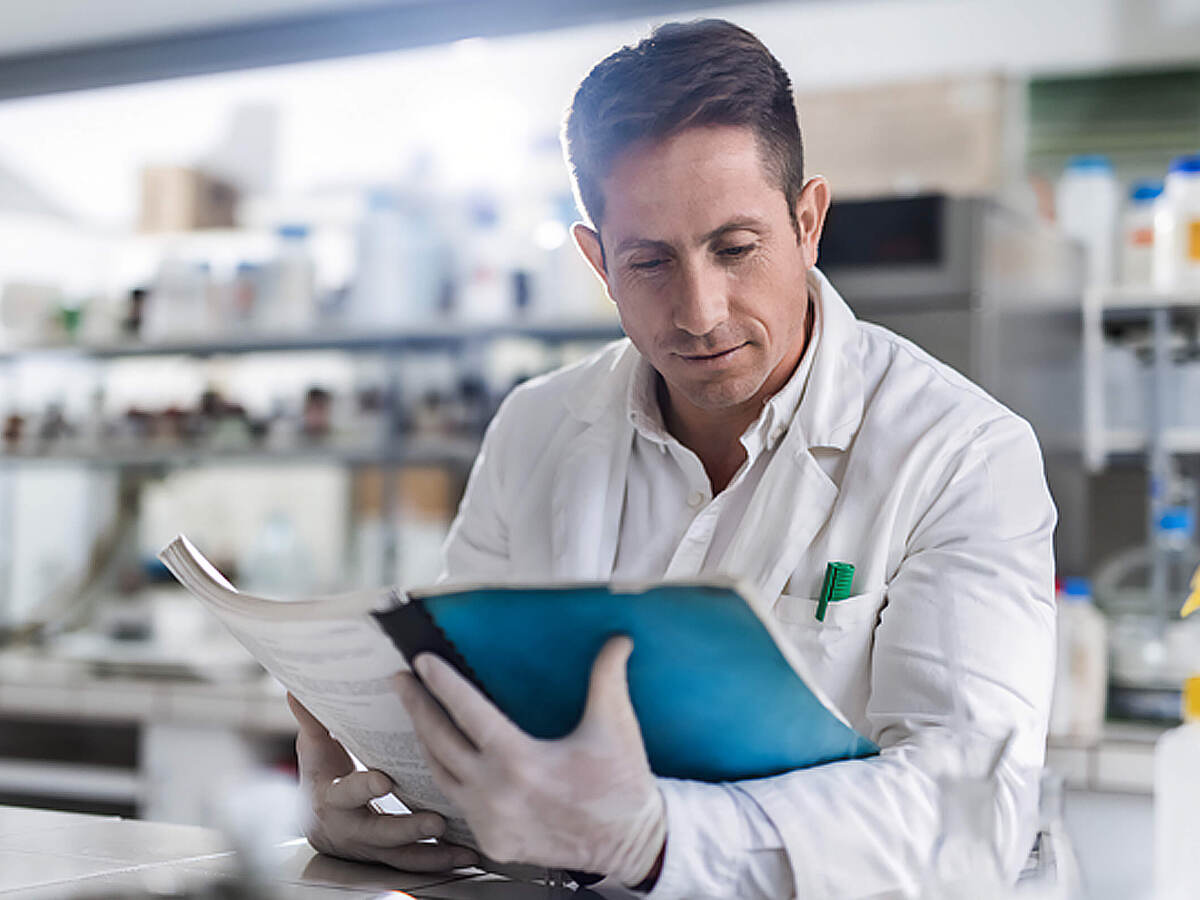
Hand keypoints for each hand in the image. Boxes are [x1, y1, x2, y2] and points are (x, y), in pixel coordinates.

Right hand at [287, 693, 477, 870]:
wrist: (317, 822)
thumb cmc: (320, 777)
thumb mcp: (314, 748)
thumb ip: (312, 719)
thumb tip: (298, 689)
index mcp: (331, 799)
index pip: (346, 794)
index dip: (363, 788)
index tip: (384, 780)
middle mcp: (352, 828)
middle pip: (380, 833)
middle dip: (408, 828)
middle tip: (436, 821)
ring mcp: (373, 846)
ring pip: (402, 855)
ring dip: (433, 853)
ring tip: (462, 848)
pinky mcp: (391, 854)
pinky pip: (416, 862)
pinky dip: (442, 858)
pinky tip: (467, 854)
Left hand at [396, 636, 665, 886]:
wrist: (631, 843)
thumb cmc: (621, 783)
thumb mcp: (615, 725)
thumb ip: (608, 677)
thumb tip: (618, 639)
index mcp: (520, 761)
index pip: (468, 712)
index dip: (442, 683)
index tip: (422, 661)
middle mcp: (496, 793)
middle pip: (439, 741)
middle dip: (416, 705)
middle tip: (401, 679)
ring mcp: (490, 821)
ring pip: (441, 774)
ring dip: (425, 741)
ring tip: (417, 713)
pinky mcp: (492, 842)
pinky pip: (457, 803)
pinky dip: (448, 777)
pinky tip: (444, 759)